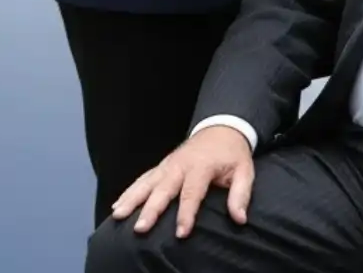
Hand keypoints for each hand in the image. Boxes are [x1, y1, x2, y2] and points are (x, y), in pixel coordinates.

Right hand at [110, 126, 253, 238]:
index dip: (187, 214)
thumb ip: (241, 194)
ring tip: (118, 215)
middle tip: (140, 228)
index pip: (193, 192)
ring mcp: (168, 164)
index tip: (181, 233)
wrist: (221, 128)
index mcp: (202, 166)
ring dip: (132, 199)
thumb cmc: (232, 154)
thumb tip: (239, 218)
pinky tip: (117, 204)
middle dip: (151, 209)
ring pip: (147, 183)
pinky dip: (129, 191)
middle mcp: (180, 165)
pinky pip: (143, 178)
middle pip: (163, 189)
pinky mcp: (161, 166)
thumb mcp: (244, 170)